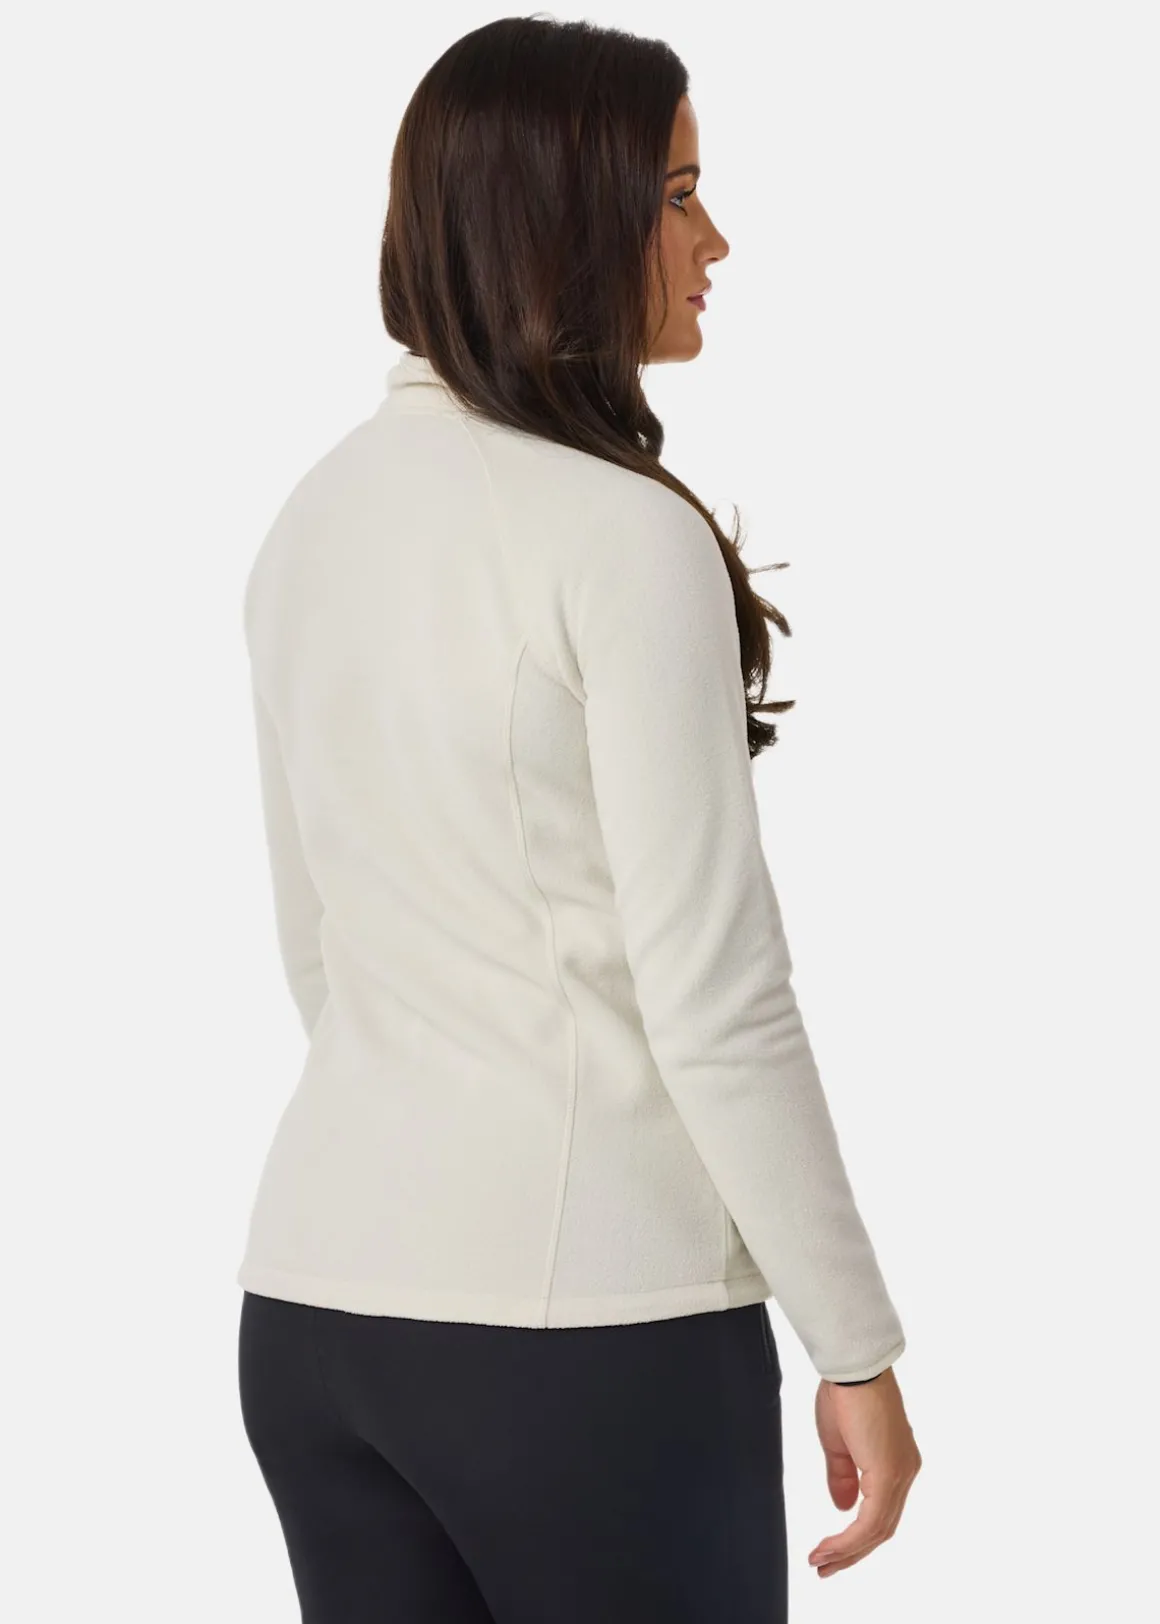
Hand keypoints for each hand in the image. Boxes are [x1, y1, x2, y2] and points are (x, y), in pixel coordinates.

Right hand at [807, 1365, 921, 1578]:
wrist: (852, 1367)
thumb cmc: (845, 1394)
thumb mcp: (839, 1444)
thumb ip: (843, 1478)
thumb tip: (842, 1508)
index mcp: (896, 1464)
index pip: (880, 1514)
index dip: (855, 1537)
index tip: (828, 1550)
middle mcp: (905, 1472)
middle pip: (881, 1529)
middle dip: (850, 1553)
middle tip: (823, 1567)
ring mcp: (901, 1474)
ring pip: (877, 1529)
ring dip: (847, 1551)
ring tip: (820, 1562)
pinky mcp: (889, 1474)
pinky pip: (871, 1520)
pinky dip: (849, 1539)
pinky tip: (829, 1547)